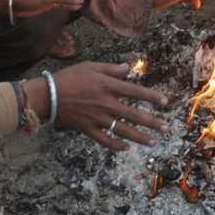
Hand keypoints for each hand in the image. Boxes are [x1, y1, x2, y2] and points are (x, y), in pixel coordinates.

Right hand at [45, 62, 169, 150]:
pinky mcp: (89, 129)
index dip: (152, 96)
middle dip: (152, 122)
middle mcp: (107, 104)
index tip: (166, 101)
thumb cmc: (69, 77)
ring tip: (154, 142)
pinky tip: (126, 148)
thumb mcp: (91, 66)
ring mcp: (98, 119)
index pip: (136, 92)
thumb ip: (111, 68)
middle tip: (166, 128)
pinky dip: (116, 146)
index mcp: (108, 86)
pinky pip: (106, 140)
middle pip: (134, 114)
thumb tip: (128, 68)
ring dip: (140, 137)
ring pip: (124, 131)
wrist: (48, 96)